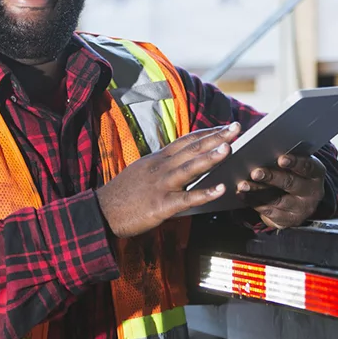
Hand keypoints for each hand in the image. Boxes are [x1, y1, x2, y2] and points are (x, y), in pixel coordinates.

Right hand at [96, 123, 240, 237]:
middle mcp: (161, 167)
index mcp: (158, 159)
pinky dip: (204, 193)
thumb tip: (184, 161)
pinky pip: (187, 198)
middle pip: (192, 148)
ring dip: (210, 157)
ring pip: (190, 168)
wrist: (100, 212)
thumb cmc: (123, 194)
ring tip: (229, 148)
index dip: (208, 132)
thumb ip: (163, 165)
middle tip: (237, 127)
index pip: (187, 140)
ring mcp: (161, 185)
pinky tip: (220, 190)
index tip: (225, 126)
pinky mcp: (160, 205)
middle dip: (216, 137)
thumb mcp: (142, 171)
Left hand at [238, 153, 325, 228]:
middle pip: (290, 183)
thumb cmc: (294, 173)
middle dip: (271, 177)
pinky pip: (268, 211)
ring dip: (257, 191)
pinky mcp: (287, 220)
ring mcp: (300, 209)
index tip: (281, 159)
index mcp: (316, 173)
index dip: (294, 162)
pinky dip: (253, 201)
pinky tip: (242, 194)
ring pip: (276, 199)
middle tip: (256, 172)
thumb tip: (263, 147)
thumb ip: (286, 157)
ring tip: (243, 184)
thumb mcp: (297, 164)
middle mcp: (312, 193)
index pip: (307, 166)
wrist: (301, 201)